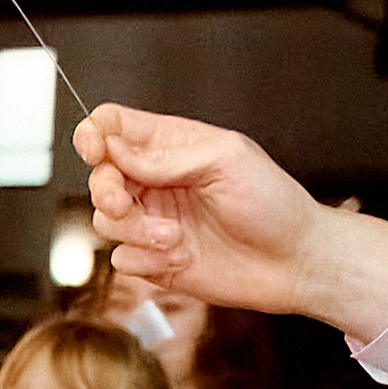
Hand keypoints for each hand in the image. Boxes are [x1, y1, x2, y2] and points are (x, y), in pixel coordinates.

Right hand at [73, 104, 387, 336]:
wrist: (293, 262)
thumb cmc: (273, 204)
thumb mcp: (226, 160)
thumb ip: (167, 155)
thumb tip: (117, 150)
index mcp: (172, 146)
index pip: (114, 126)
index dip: (94, 133)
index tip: (95, 149)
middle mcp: (156, 181)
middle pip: (99, 175)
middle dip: (105, 191)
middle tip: (122, 203)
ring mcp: (153, 221)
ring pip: (104, 221)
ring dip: (134, 231)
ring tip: (174, 238)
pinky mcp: (154, 260)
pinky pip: (121, 259)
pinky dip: (145, 260)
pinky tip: (179, 258)